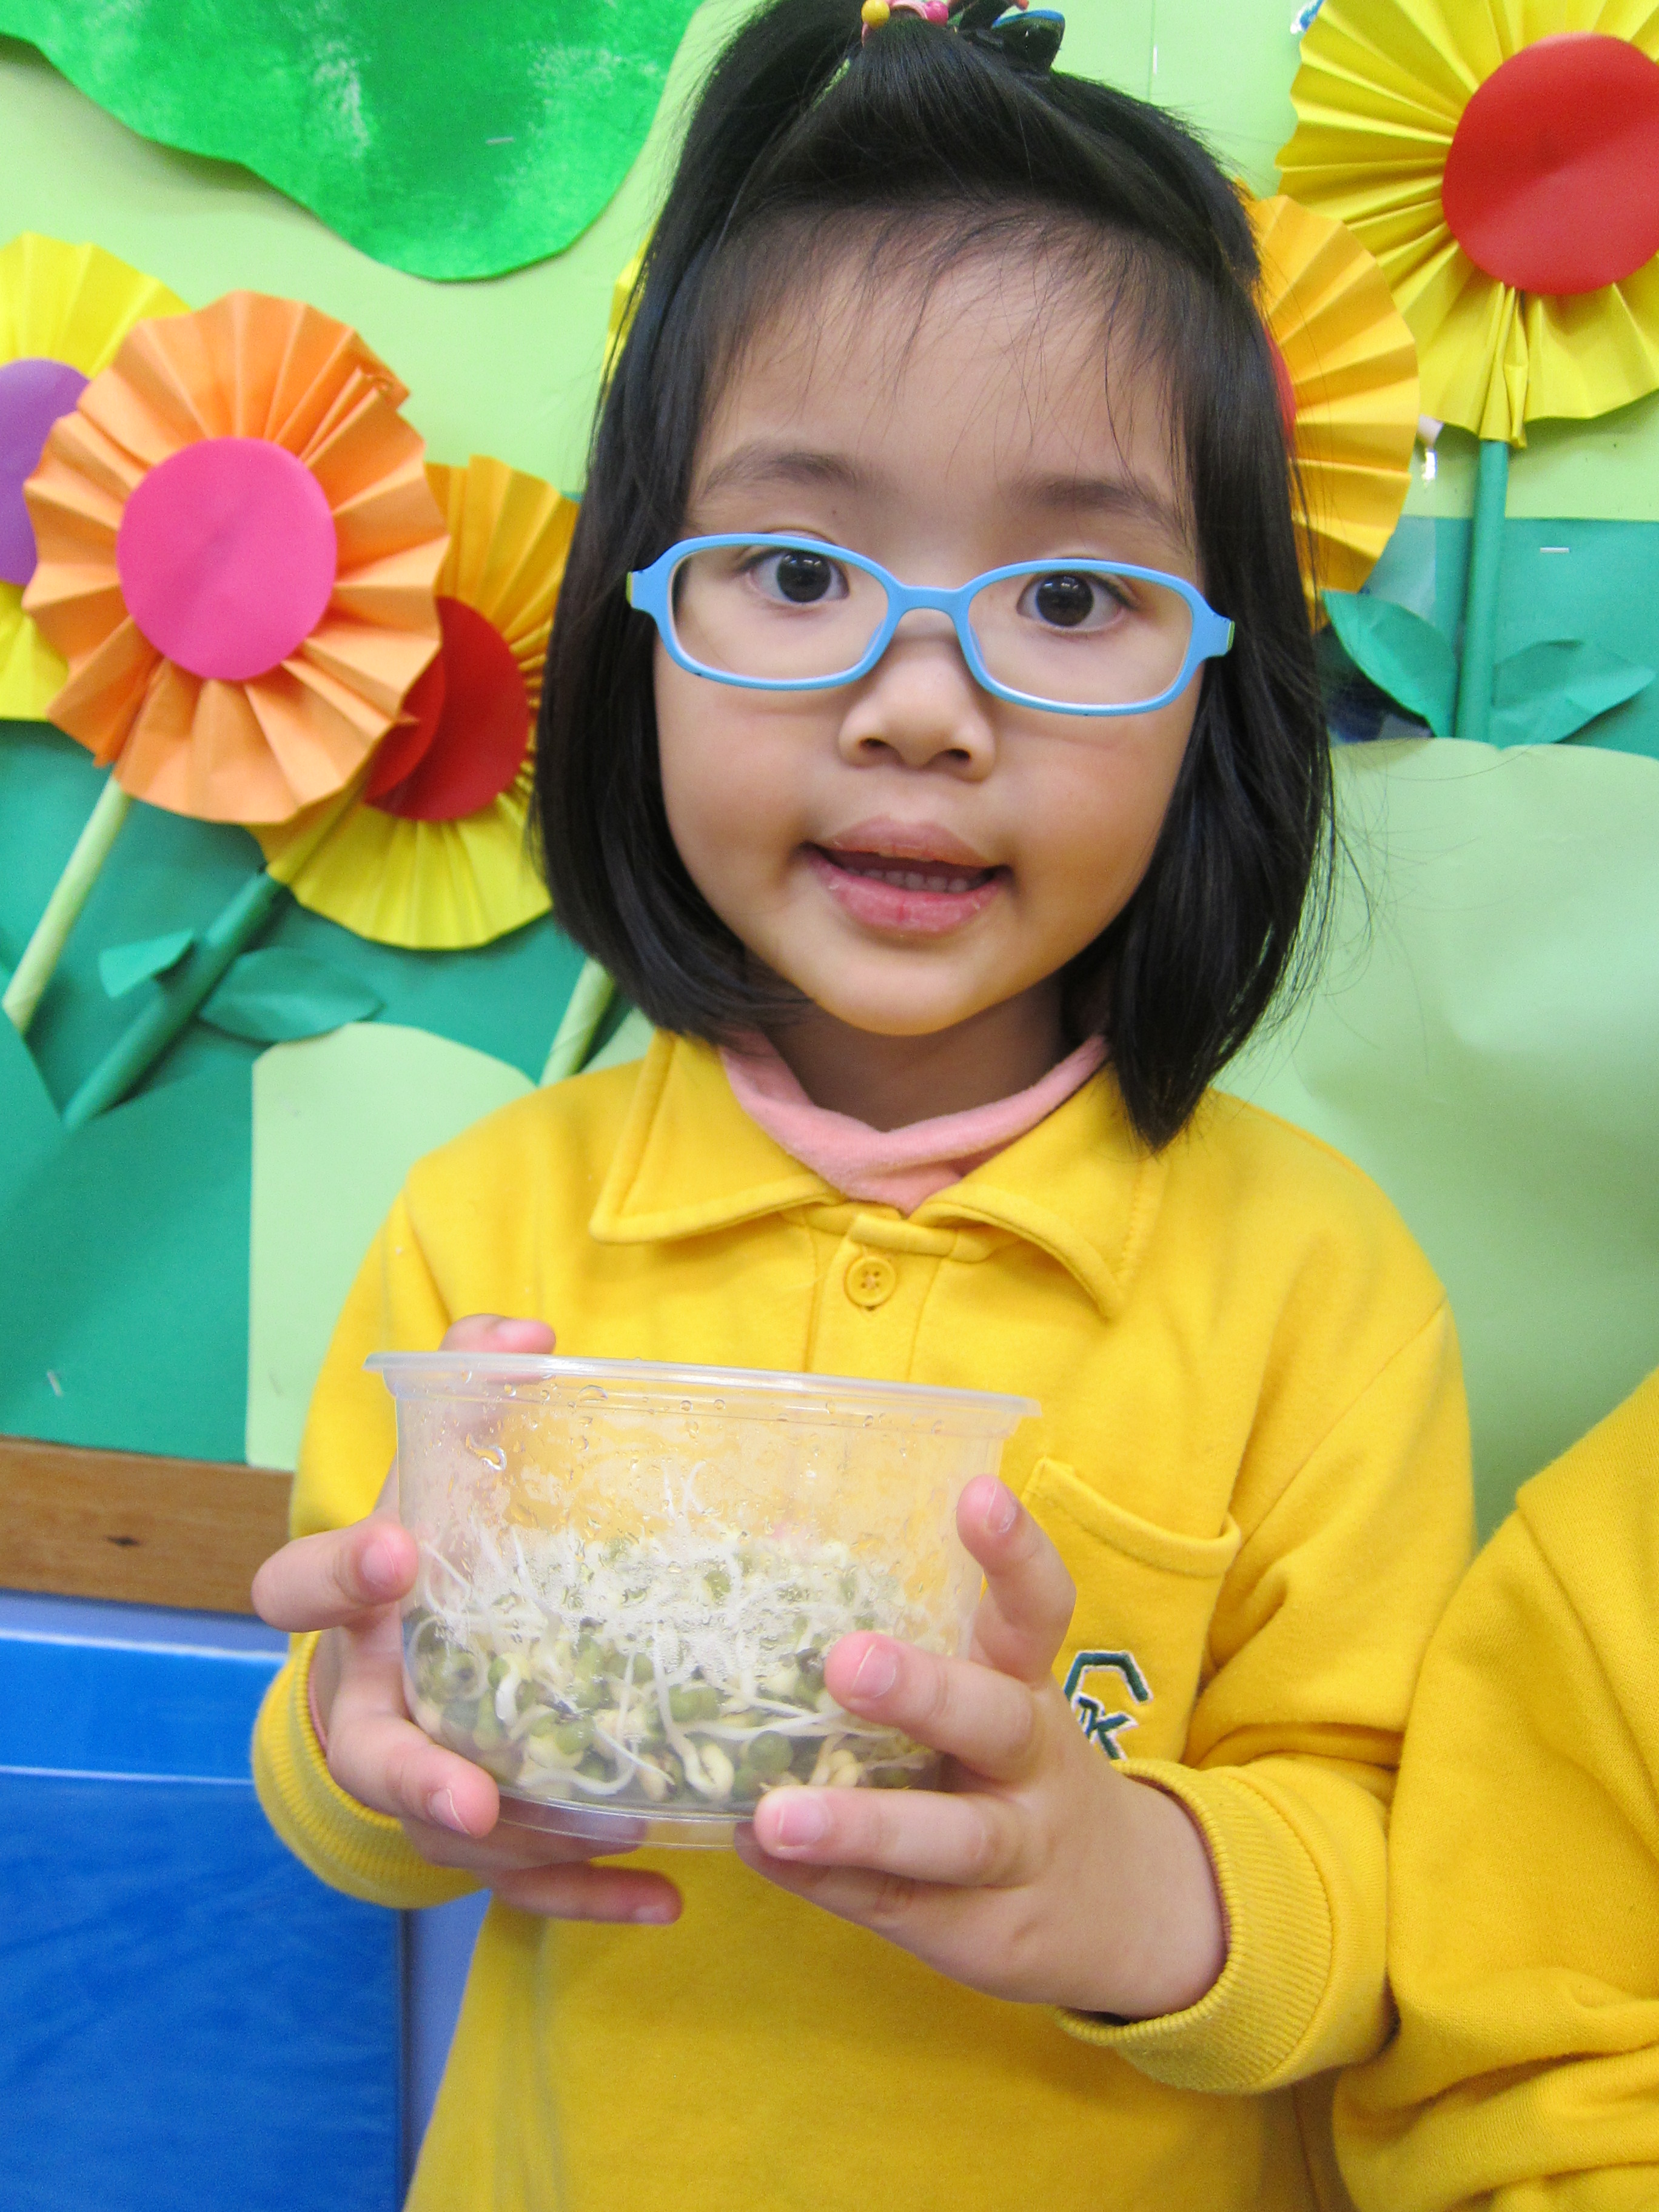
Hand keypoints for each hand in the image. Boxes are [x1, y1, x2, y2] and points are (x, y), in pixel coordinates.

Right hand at [251, 1314, 680, 1926]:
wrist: (411, 1646)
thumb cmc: (431, 1544)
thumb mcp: (444, 1454)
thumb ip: (477, 1376)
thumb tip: (528, 1327)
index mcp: (349, 1610)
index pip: (301, 1589)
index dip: (339, 1575)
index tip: (399, 1550)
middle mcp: (368, 1706)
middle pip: (368, 1759)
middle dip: (415, 1779)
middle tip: (467, 1794)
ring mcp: (421, 1783)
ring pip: (456, 1839)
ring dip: (531, 1843)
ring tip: (616, 1830)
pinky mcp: (481, 1837)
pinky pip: (527, 1885)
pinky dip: (592, 1898)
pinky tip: (664, 1898)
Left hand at [737, 1476, 1225, 2015]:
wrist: (1118, 1909)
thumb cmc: (1010, 1769)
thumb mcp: (985, 1692)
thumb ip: (901, 1630)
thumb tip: (780, 1536)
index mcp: (1027, 1686)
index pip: (1037, 1609)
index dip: (1015, 1553)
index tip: (978, 1493)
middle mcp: (1034, 1766)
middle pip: (995, 1722)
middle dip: (925, 1691)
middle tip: (848, 1662)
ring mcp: (1018, 1855)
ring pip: (951, 1839)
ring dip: (860, 1826)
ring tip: (776, 1816)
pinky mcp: (983, 1933)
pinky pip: (898, 1906)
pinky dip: (824, 1882)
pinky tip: (757, 1849)